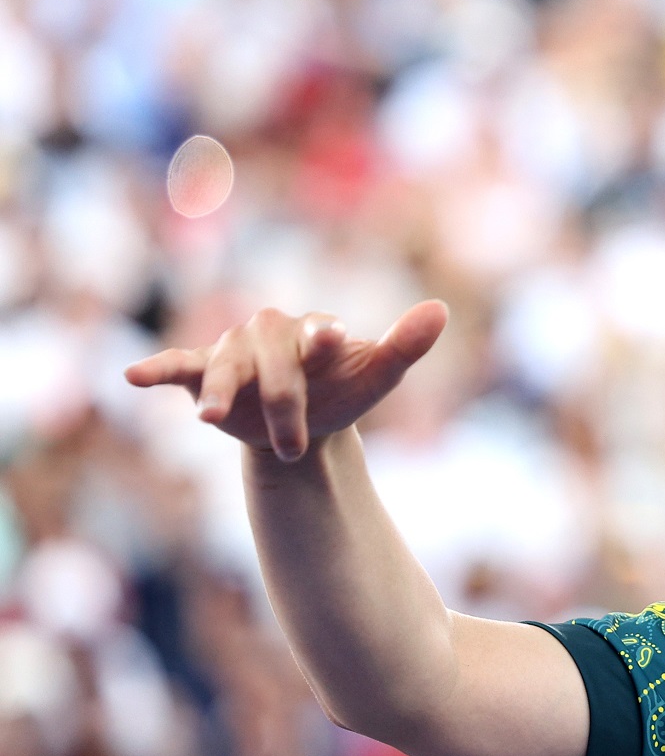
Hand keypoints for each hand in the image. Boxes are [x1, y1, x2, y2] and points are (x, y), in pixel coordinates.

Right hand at [124, 300, 448, 461]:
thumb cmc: (345, 390)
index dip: (323, 339)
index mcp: (314, 330)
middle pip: (273, 366)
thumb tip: (440, 309)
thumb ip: (406, 346)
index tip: (329, 342)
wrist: (309, 423)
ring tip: (213, 420)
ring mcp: (234, 350)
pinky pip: (178, 366)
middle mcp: (271, 333)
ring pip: (225, 368)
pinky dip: (156, 368)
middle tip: (296, 446)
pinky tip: (132, 376)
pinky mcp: (203, 372)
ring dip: (221, 394)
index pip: (319, 332)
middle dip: (284, 405)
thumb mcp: (378, 375)